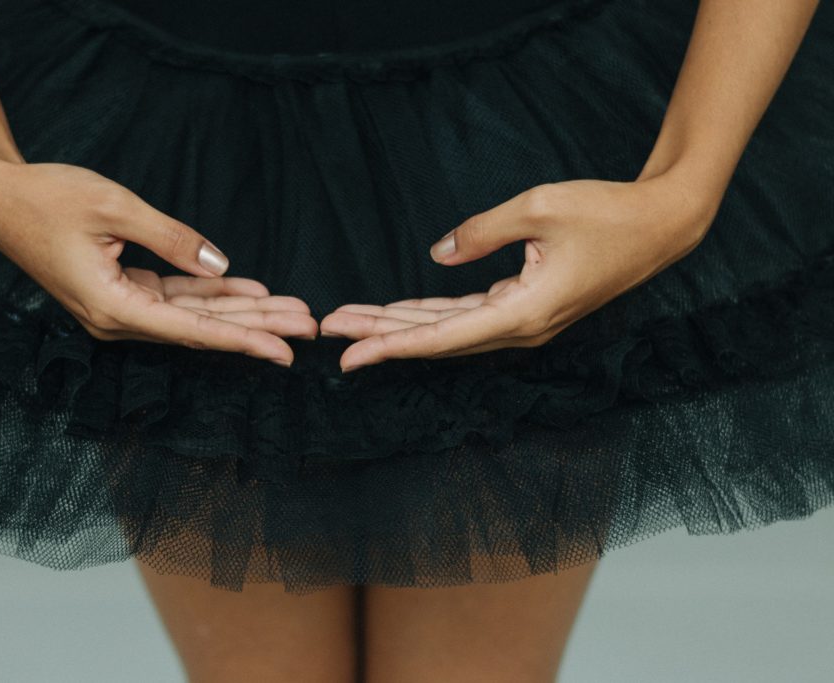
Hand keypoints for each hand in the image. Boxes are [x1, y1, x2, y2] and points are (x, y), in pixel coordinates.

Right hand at [0, 153, 317, 366]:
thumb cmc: (47, 197)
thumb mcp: (115, 207)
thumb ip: (171, 238)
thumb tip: (221, 266)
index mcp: (113, 308)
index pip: (193, 332)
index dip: (245, 340)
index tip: (286, 351)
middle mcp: (118, 320)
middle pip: (202, 329)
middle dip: (258, 327)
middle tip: (309, 327)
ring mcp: (120, 308)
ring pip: (194, 315)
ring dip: (242, 312)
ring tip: (292, 310)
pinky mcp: (122, 291)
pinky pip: (176, 296)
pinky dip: (212, 294)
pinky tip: (251, 292)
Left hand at [319, 175, 719, 372]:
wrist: (661, 225)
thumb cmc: (607, 213)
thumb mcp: (539, 207)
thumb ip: (482, 231)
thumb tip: (437, 253)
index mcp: (523, 314)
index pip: (441, 337)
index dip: (390, 346)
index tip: (349, 355)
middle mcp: (521, 329)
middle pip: (436, 338)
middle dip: (381, 334)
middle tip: (331, 331)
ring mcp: (525, 322)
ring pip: (449, 329)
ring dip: (402, 325)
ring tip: (353, 320)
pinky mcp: (528, 307)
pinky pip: (469, 316)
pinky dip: (432, 314)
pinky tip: (400, 312)